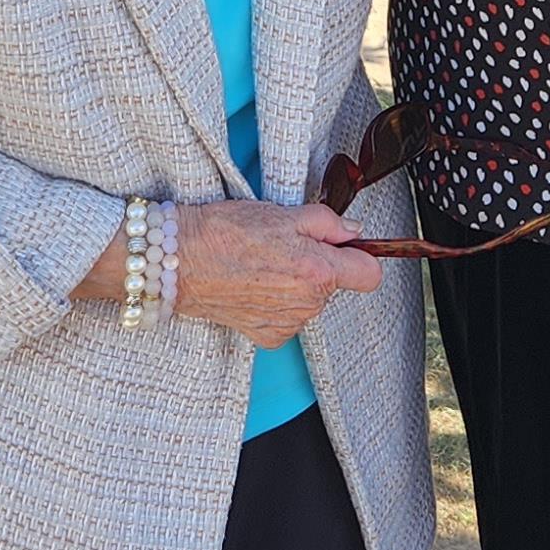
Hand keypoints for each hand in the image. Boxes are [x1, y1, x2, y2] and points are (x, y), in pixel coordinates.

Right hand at [174, 198, 383, 349]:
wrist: (180, 262)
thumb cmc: (224, 233)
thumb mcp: (284, 213)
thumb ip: (328, 223)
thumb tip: (354, 232)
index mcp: (318, 271)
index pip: (370, 274)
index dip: (359, 256)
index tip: (345, 248)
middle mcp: (308, 304)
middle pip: (336, 285)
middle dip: (319, 265)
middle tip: (284, 246)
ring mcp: (288, 324)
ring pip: (311, 301)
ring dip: (296, 284)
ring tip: (263, 265)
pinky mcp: (268, 336)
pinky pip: (289, 317)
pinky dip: (276, 303)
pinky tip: (253, 286)